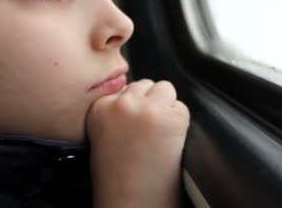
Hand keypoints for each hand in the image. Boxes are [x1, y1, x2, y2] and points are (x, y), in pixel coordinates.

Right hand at [86, 79, 189, 207]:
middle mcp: (122, 103)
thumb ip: (115, 112)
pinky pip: (182, 108)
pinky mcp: (172, 117)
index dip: (134, 106)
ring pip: (166, 89)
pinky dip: (181, 123)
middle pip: (146, 85)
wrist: (131, 202)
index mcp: (99, 108)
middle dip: (151, 102)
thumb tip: (139, 97)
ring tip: (161, 134)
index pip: (125, 88)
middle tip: (150, 129)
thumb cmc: (117, 178)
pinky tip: (171, 142)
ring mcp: (148, 108)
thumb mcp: (103, 137)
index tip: (135, 124)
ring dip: (167, 107)